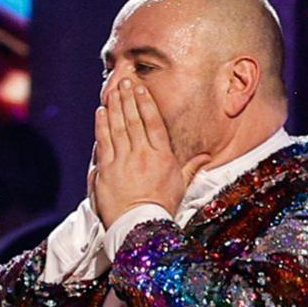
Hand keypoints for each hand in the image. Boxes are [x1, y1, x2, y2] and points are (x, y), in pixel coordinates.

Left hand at [91, 79, 210, 228]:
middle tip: (125, 81)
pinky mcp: (107, 169)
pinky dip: (102, 125)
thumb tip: (206, 156)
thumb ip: (191, 167)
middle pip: (134, 119)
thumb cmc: (161, 207)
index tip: (141, 88)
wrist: (140, 225)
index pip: (153, 122)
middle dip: (129, 98)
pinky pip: (104, 141)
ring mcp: (123, 160)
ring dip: (115, 106)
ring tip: (113, 91)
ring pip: (118, 126)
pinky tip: (101, 112)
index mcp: (162, 156)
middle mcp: (142, 154)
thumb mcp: (181, 185)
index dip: (146, 102)